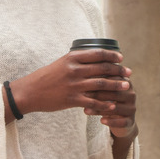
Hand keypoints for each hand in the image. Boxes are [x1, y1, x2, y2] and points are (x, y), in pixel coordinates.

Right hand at [10, 49, 130, 115]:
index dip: (112, 55)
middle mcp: (74, 70)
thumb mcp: (62, 62)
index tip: (121, 58)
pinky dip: (104, 103)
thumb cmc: (48, 76)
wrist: (30, 92)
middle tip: (129, 72)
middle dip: (118, 70)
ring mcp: (74, 85)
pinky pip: (93, 102)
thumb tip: (96, 57)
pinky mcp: (72, 100)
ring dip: (116, 86)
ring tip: (126, 86)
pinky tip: (112, 105)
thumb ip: (78, 60)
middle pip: (103, 68)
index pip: (98, 54)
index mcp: (72, 57)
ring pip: (101, 84)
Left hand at [85, 76, 137, 138]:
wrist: (119, 120)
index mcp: (126, 82)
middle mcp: (131, 94)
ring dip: (100, 109)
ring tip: (86, 110)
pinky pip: (122, 122)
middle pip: (115, 93)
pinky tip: (101, 121)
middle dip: (98, 94)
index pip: (113, 79)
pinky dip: (111, 121)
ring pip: (116, 108)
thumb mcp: (103, 90)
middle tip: (83, 95)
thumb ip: (96, 81)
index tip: (84, 81)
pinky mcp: (131, 121)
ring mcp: (132, 108)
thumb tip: (80, 73)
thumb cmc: (107, 100)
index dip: (98, 80)